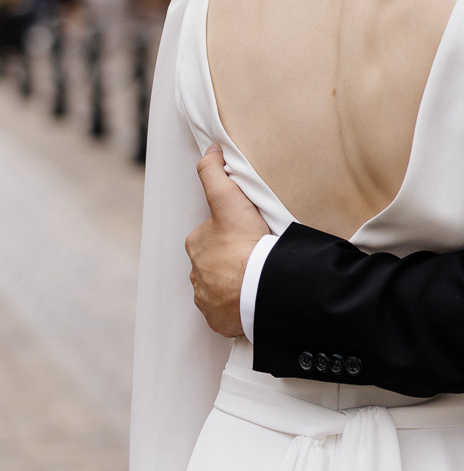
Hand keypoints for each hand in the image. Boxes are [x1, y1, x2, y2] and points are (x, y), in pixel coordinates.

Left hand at [185, 146, 268, 336]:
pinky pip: (226, 313)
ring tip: (257, 279)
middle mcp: (197, 274)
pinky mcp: (219, 321)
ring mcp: (208, 300)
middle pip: (215, 262)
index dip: (230, 232)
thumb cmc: (245, 243)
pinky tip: (252, 300)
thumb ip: (214, 172)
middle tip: (255, 256)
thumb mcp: (228, 199)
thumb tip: (210, 149)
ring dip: (234, 284)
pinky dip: (236, 308)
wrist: (260, 287)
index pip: (211, 235)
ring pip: (220, 288)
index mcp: (196, 245)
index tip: (248, 234)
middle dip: (230, 260)